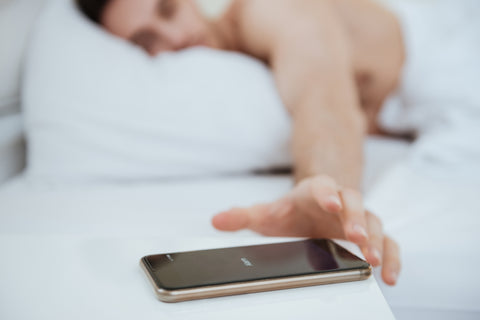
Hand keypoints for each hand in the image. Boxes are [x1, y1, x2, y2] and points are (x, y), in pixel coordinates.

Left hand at [212, 174, 400, 285]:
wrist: (313, 205)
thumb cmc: (291, 210)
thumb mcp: (266, 212)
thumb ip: (242, 216)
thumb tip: (216, 221)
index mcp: (315, 191)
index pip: (322, 187)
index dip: (327, 193)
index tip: (329, 202)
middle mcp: (341, 201)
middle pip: (354, 203)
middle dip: (357, 219)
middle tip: (358, 237)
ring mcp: (358, 217)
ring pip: (376, 222)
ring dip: (377, 240)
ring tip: (374, 259)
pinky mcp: (370, 234)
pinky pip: (389, 243)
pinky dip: (392, 257)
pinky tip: (390, 276)